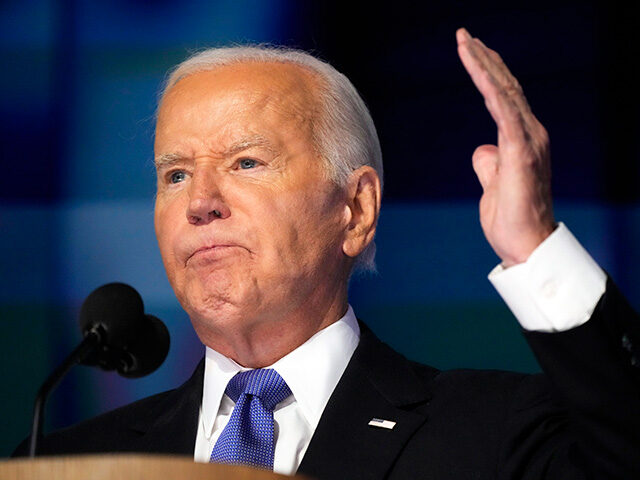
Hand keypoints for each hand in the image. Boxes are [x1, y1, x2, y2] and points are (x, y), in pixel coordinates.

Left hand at [456, 28, 554, 266]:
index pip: (504, 98)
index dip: (488, 73)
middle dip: (484, 60)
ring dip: (484, 65)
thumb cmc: (510, 220)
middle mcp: (529, 135)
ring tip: (465, 42)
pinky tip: (477, 67)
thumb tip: (481, 149)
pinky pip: (505, 112)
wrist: (525, 247)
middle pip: (504, 88)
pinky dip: (491, 88)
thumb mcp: (493, 185)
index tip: (471, 52)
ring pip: (504, 93)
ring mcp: (528, 142)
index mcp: (521, 141)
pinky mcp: (521, 153)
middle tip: (464, 36)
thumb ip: (489, 164)